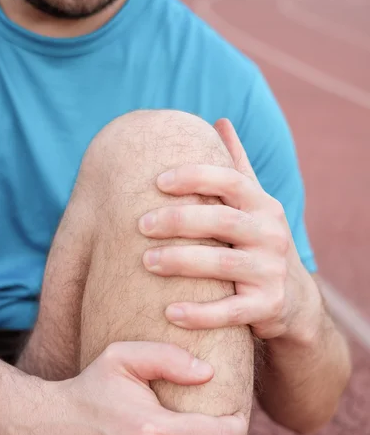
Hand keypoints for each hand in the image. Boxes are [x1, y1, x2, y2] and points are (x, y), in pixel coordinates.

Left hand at [139, 119, 320, 339]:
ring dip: (182, 262)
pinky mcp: (268, 307)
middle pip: (222, 221)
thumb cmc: (259, 244)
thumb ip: (237, 166)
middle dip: (178, 220)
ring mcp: (271, 272)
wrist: (293, 299)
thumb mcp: (254, 204)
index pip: (230, 180)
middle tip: (140, 225)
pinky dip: (200, 313)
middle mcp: (271, 235)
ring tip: (146, 262)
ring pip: (223, 265)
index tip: (157, 181)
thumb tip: (220, 120)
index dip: (194, 177)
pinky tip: (169, 314)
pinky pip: (231, 311)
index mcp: (263, 205)